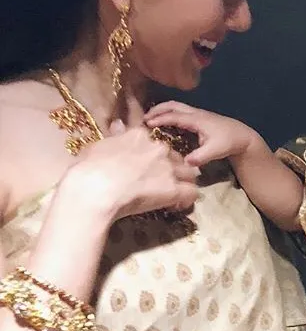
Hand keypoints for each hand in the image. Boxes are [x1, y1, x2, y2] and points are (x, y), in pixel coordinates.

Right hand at [68, 123, 198, 220]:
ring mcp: (168, 168)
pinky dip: (187, 199)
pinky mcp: (173, 189)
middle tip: (161, 183)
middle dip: (172, 169)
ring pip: (189, 173)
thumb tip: (118, 125)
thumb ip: (113, 137)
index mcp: (140, 136)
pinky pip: (191, 192)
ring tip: (174, 195)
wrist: (94, 189)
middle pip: (175, 157)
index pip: (156, 142)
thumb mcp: (98, 146)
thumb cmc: (88, 169)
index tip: (149, 166)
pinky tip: (177, 205)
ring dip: (183, 182)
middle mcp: (158, 148)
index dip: (155, 156)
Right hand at [144, 101, 256, 166]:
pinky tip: (165, 123)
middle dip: (157, 109)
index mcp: (197, 120)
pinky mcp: (199, 117)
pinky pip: (180, 111)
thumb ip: (200, 157)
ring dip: (162, 110)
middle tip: (143, 118)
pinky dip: (169, 113)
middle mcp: (196, 113)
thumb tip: (186, 163)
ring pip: (176, 106)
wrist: (242, 136)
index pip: (174, 116)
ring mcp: (198, 114)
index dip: (160, 119)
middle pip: (173, 105)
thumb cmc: (229, 142)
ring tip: (150, 119)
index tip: (146, 124)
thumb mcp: (215, 151)